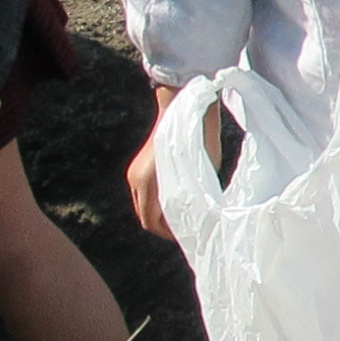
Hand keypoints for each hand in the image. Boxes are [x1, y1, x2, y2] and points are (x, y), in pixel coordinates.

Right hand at [127, 85, 213, 241]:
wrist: (183, 103)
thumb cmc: (200, 135)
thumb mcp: (204, 170)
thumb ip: (194, 195)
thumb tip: (197, 217)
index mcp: (147, 183)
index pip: (151, 222)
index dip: (169, 235)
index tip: (189, 238)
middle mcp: (135, 180)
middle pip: (146, 217)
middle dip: (165, 227)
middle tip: (190, 231)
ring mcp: (135, 172)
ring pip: (145, 205)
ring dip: (162, 214)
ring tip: (187, 217)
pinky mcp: (140, 166)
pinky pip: (146, 194)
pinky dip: (159, 202)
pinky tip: (179, 201)